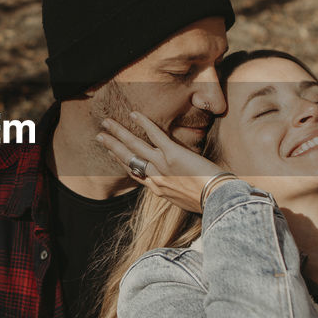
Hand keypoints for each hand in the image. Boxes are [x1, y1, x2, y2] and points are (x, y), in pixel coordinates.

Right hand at [97, 112, 226, 213]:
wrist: (217, 202)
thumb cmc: (210, 202)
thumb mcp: (189, 202)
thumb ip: (181, 191)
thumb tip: (184, 185)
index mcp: (159, 190)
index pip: (135, 174)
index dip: (122, 162)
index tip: (113, 153)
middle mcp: (156, 178)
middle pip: (128, 159)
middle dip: (113, 146)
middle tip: (100, 136)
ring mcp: (162, 165)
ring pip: (135, 146)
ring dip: (119, 133)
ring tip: (107, 123)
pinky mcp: (173, 155)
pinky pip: (155, 135)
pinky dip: (144, 123)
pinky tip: (133, 114)